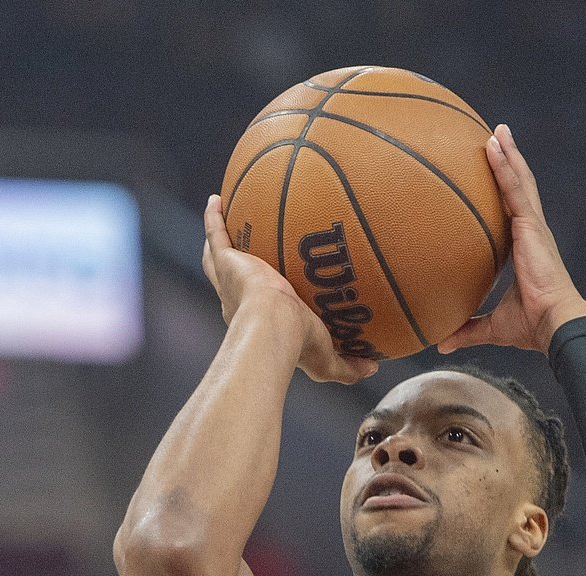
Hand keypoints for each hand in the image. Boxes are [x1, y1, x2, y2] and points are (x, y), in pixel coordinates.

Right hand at [201, 195, 378, 384]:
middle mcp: (237, 299)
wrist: (273, 329)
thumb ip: (348, 364)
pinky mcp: (226, 263)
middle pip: (232, 278)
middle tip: (244, 249)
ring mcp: (230, 278)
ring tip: (222, 213)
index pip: (257, 305)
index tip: (272, 287)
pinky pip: (216, 234)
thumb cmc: (296, 345)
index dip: (262, 294)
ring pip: (218, 255)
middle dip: (236, 264)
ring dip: (218, 236)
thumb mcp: (326, 359)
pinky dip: (213, 217)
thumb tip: (373, 366)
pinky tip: (216, 199)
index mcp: (256, 319)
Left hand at [437, 124, 585, 355]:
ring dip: (507, 154)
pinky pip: (515, 189)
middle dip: (508, 162)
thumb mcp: (492, 327)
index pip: (511, 213)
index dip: (504, 192)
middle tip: (495, 137)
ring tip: (496, 130)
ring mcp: (532, 226)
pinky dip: (505, 165)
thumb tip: (441, 341)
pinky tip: (494, 145)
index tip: (495, 175)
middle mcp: (530, 232)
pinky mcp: (531, 225)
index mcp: (523, 249)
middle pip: (518, 189)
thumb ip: (467, 329)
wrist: (554, 325)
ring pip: (518, 181)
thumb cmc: (531, 327)